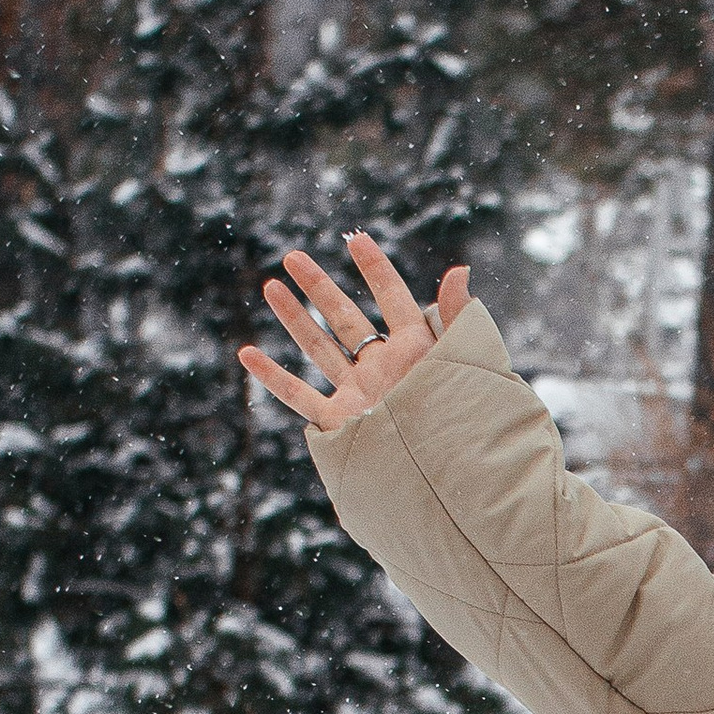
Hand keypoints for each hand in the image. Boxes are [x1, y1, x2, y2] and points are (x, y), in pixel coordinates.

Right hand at [239, 232, 471, 427]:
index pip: (394, 300)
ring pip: (319, 349)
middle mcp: (385, 369)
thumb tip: (459, 269)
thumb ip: (458, 316)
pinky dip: (272, 377)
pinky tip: (248, 354)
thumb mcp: (465, 361)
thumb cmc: (463, 420)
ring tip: (270, 286)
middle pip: (346, 319)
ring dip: (294, 318)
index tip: (357, 239)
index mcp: (417, 352)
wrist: (447, 475)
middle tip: (293, 256)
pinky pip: (299, 396)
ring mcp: (360, 395)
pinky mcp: (341, 423)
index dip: (376, 270)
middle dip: (319, 286)